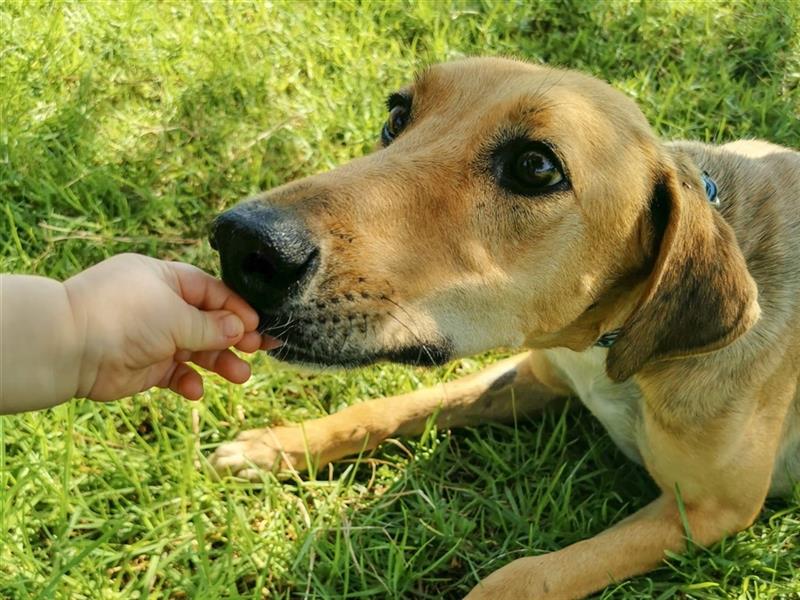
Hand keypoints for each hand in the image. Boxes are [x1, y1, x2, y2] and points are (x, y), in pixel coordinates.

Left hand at [64, 254, 264, 400]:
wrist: (68, 349)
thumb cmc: (122, 317)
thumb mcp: (176, 315)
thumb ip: (212, 325)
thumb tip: (241, 328)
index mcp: (166, 279)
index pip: (211, 291)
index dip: (236, 309)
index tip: (258, 325)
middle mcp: (160, 306)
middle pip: (208, 322)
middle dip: (234, 338)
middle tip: (260, 350)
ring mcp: (153, 337)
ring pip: (196, 349)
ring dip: (218, 363)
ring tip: (241, 376)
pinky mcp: (145, 366)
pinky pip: (175, 374)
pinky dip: (187, 382)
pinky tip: (194, 390)